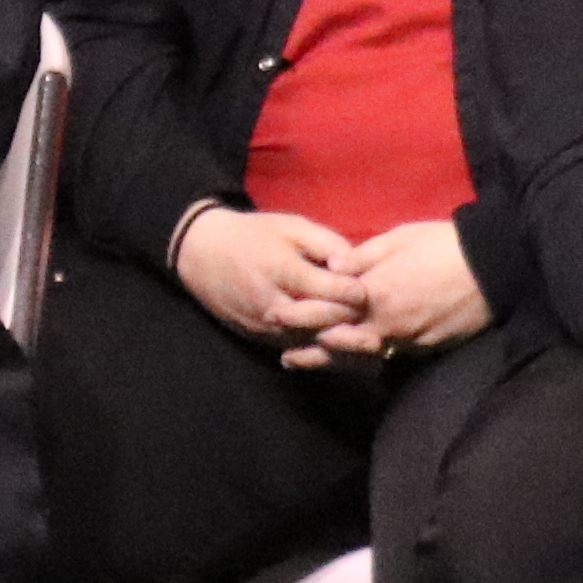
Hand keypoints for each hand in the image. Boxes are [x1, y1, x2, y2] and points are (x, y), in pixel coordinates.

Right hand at [175, 202, 365, 346]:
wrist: (203, 255)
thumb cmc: (256, 236)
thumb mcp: (291, 227)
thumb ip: (326, 244)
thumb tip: (354, 264)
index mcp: (279, 269)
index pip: (322, 288)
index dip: (350, 291)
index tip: (369, 292)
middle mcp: (270, 301)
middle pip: (316, 320)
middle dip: (349, 324)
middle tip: (379, 327)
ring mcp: (263, 324)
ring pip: (306, 341)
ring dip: (338, 347)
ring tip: (371, 349)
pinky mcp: (258, 338)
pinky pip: (293, 349)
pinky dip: (320, 353)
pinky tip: (346, 355)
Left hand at [291, 218, 489, 366]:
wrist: (493, 266)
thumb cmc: (444, 244)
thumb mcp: (399, 237)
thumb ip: (362, 255)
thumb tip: (332, 266)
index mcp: (376, 291)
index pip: (329, 307)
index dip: (301, 313)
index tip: (276, 314)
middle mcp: (386, 321)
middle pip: (340, 341)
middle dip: (310, 348)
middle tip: (284, 356)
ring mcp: (406, 339)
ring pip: (362, 356)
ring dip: (334, 362)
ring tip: (310, 365)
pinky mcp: (426, 348)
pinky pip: (389, 357)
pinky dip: (367, 360)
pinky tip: (356, 362)